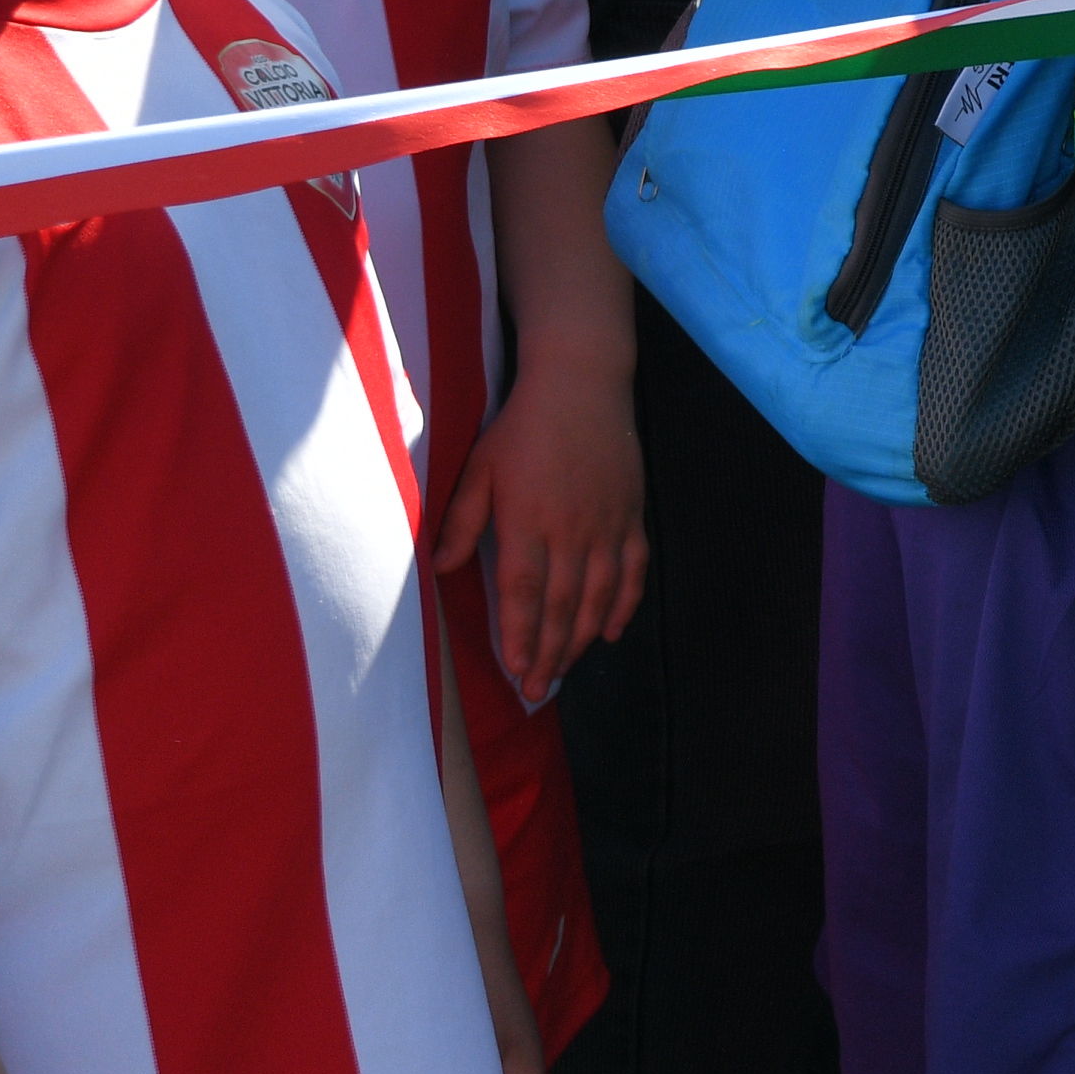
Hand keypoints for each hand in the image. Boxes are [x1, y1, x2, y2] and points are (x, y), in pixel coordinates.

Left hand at [443, 350, 649, 703]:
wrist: (583, 384)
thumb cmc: (523, 426)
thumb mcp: (479, 468)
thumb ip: (462, 520)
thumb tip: (441, 568)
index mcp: (530, 520)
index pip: (525, 591)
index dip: (521, 634)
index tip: (516, 668)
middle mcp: (573, 530)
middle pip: (563, 604)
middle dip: (550, 652)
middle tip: (537, 689)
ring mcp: (608, 525)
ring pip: (599, 595)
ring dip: (583, 638)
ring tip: (567, 669)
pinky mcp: (631, 515)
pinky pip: (634, 569)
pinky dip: (626, 604)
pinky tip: (613, 631)